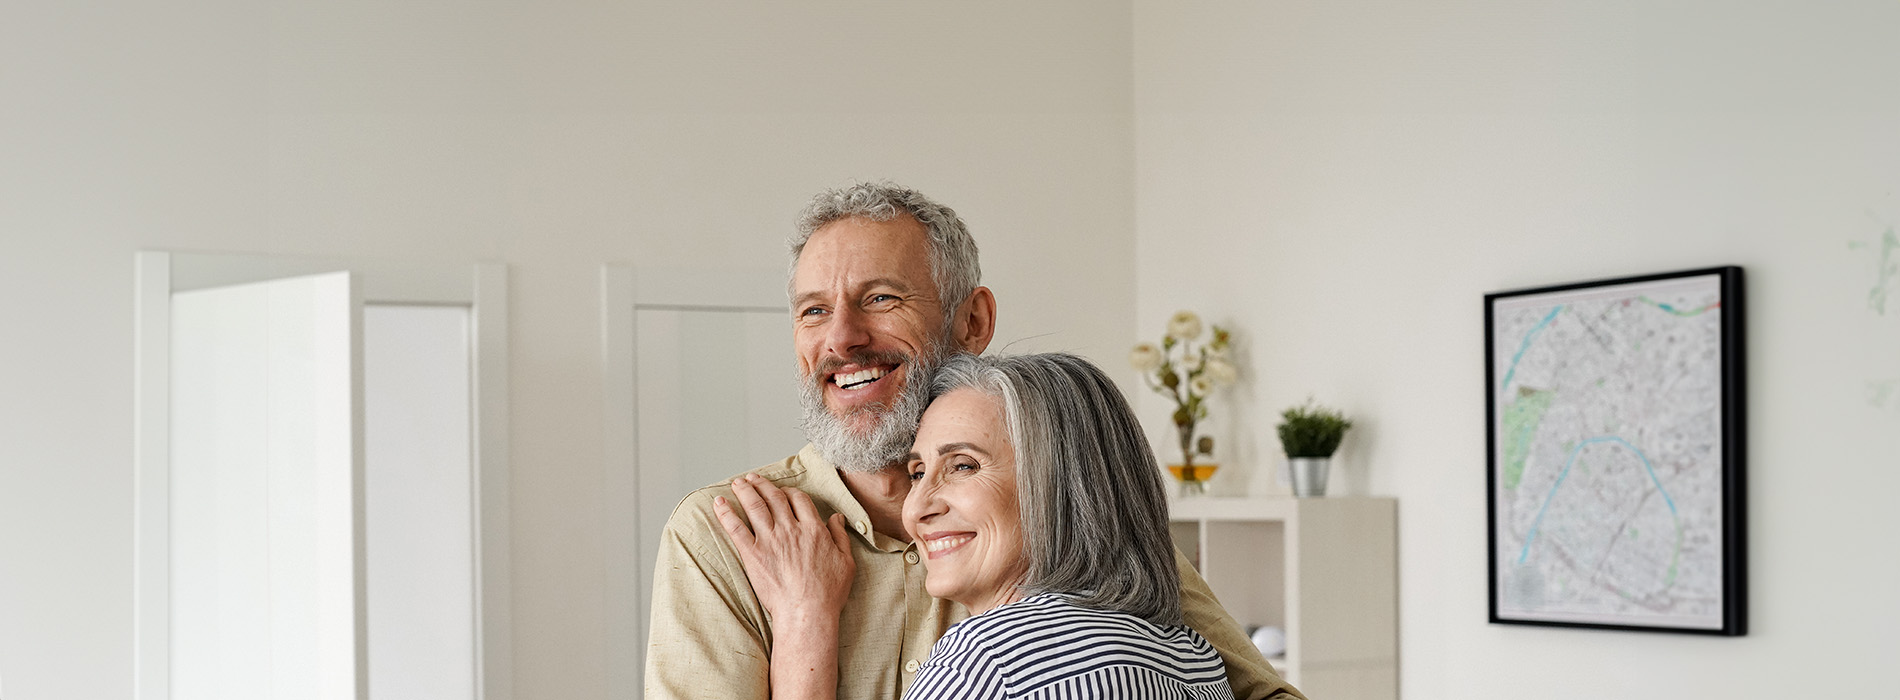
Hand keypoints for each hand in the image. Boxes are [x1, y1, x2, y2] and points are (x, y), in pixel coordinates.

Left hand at [714, 473, 855, 625]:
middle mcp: (791, 529)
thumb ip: (840, 536)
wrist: (807, 613)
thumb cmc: (828, 593)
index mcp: (813, 529)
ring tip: (738, 482)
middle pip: (774, 498)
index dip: (789, 492)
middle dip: (762, 484)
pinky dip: (726, 514)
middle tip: (753, 478)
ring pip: (755, 506)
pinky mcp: (753, 554)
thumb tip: (837, 517)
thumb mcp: (846, 562)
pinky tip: (719, 503)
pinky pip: (736, 529)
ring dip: (745, 491)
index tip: (783, 491)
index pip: (799, 499)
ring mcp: (770, 541)